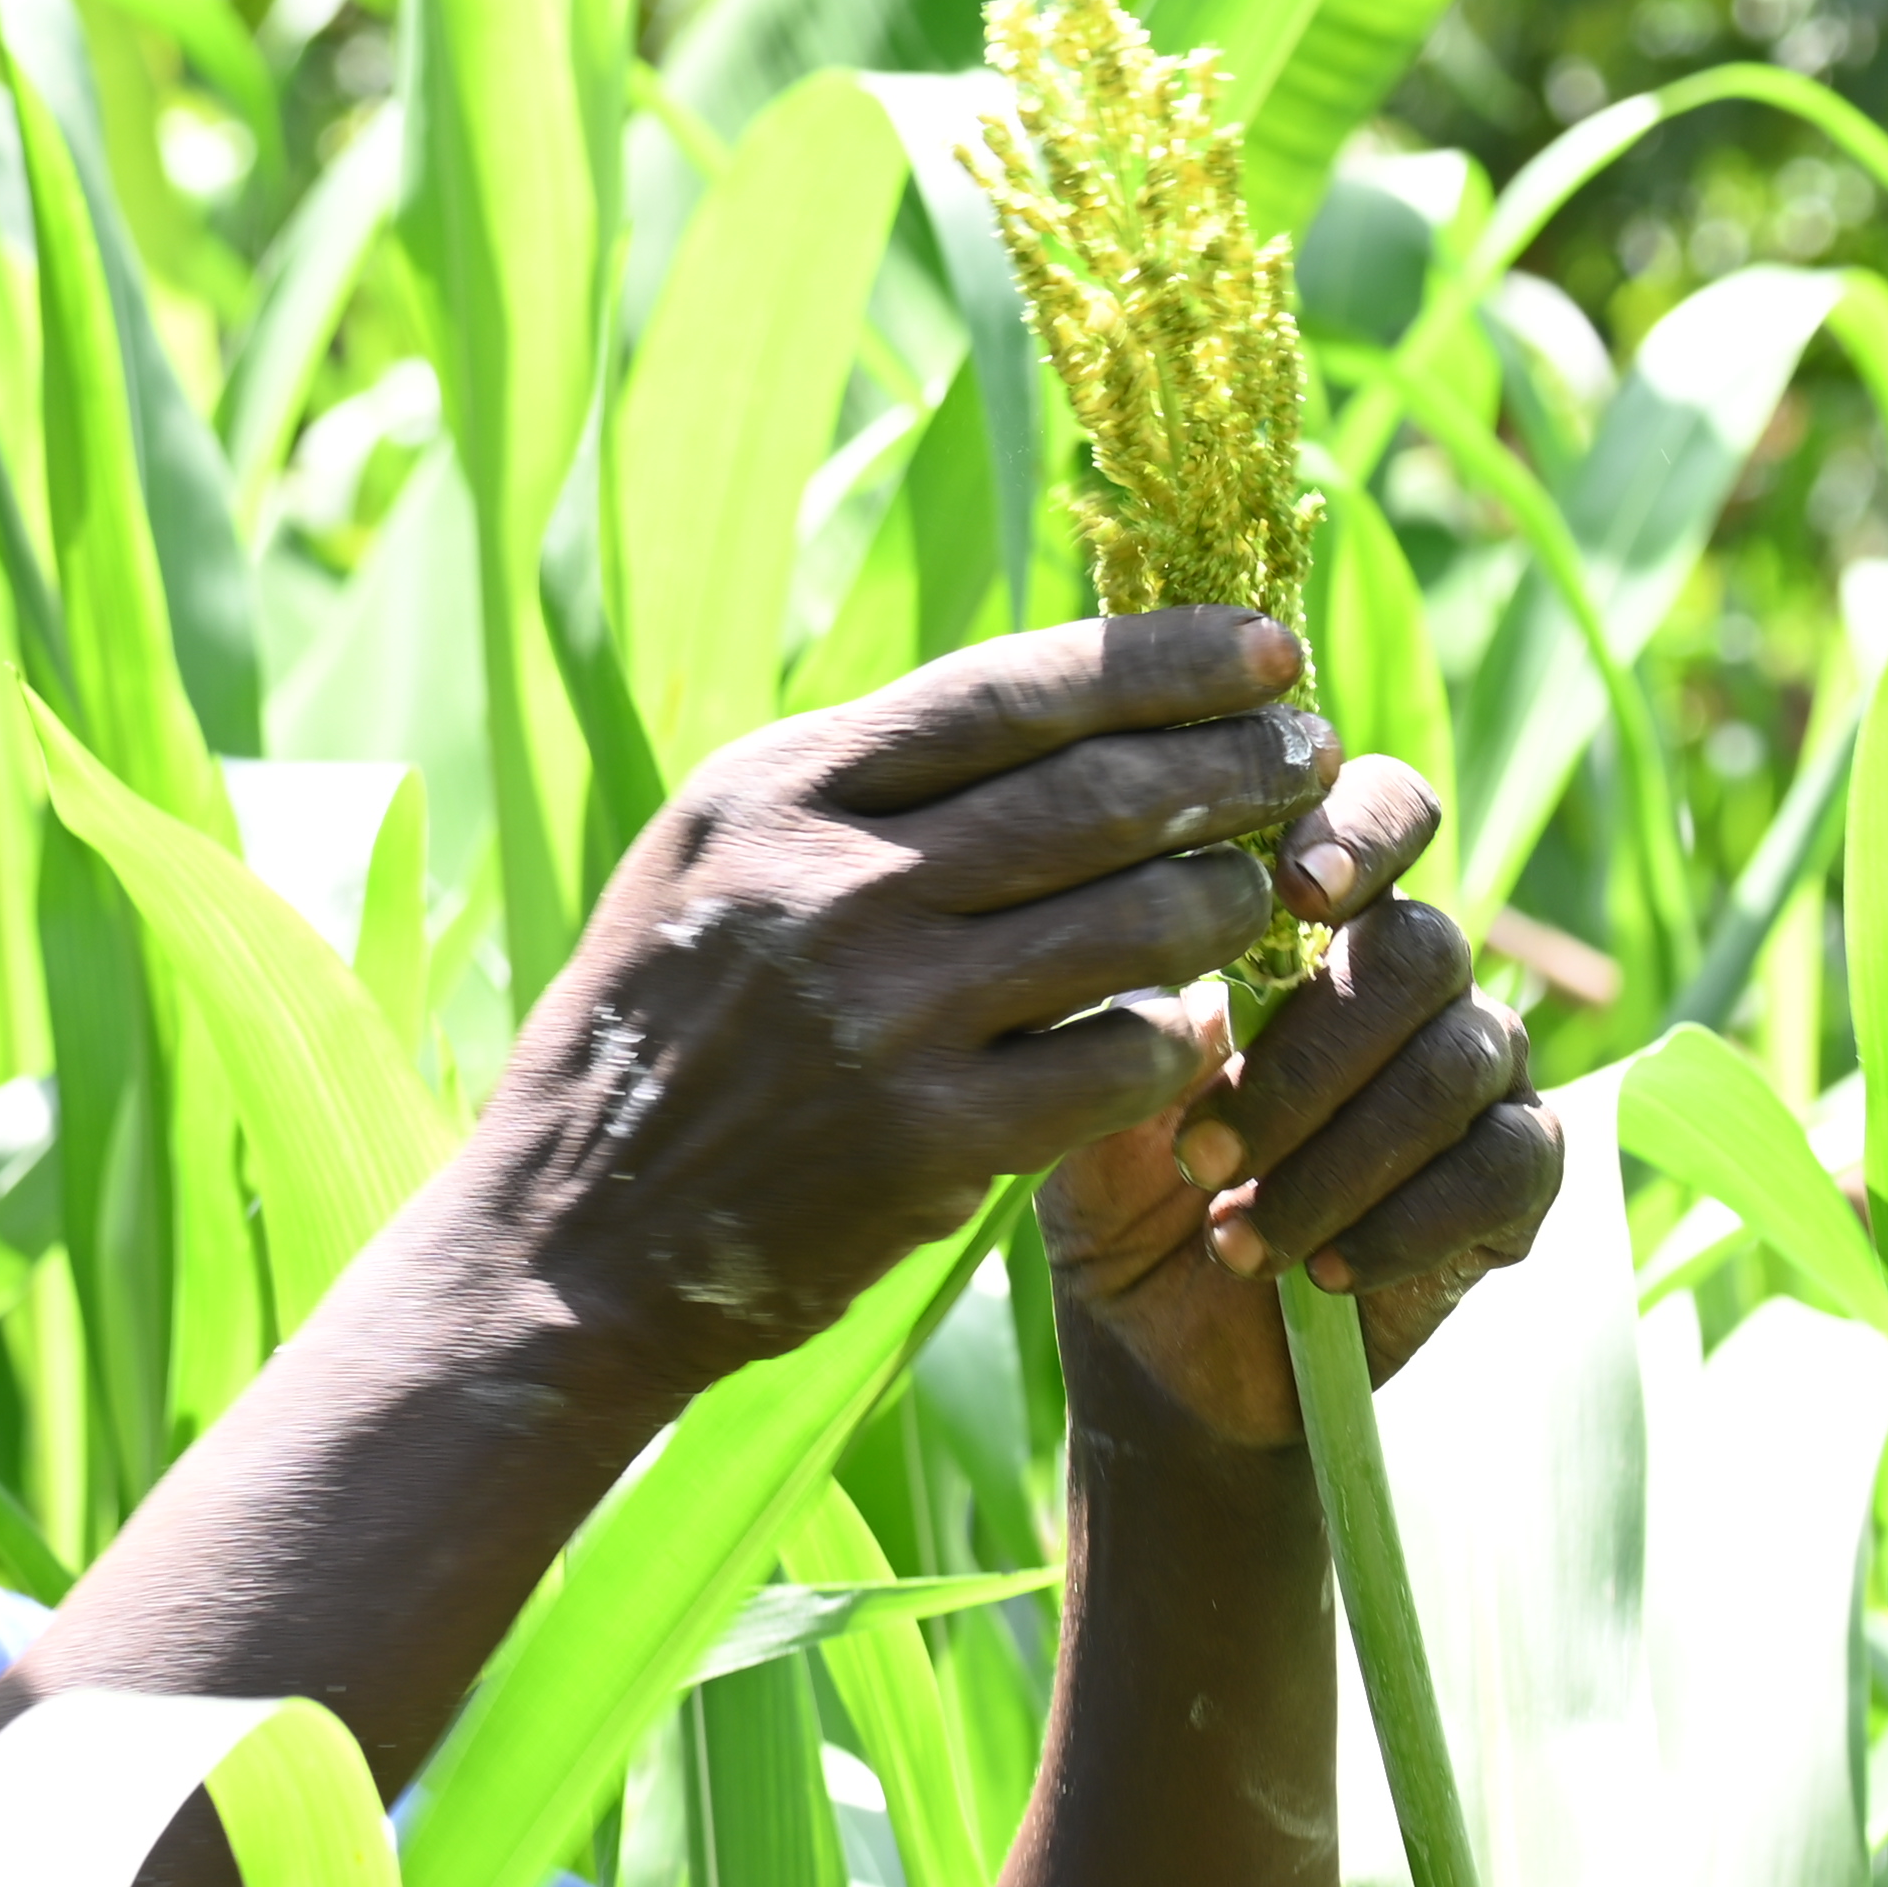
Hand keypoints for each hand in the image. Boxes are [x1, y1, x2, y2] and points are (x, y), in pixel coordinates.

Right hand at [448, 607, 1338, 1402]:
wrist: (573, 1238)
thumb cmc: (668, 1034)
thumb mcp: (717, 861)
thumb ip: (859, 787)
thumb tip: (1061, 703)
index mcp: (776, 791)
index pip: (1011, 689)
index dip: (1164, 661)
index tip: (1271, 649)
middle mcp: (826, 884)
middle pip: (1092, 794)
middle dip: (1233, 769)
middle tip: (1314, 760)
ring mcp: (878, 1015)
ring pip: (1129, 922)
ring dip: (1228, 900)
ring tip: (1265, 890)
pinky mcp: (925, 1142)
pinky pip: (1114, 1063)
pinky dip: (1176, 1038)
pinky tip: (1196, 1027)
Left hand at [1038, 765, 1558, 1450]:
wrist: (1161, 1349)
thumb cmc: (1123, 1192)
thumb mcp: (1092, 1097)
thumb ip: (1127, 1009)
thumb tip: (1169, 947)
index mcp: (1317, 924)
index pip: (1384, 813)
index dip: (1361, 830)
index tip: (1298, 891)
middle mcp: (1414, 980)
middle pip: (1422, 947)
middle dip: (1305, 1060)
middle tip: (1200, 1156)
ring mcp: (1478, 1074)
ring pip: (1458, 1062)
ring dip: (1336, 1160)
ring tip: (1235, 1241)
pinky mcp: (1515, 1181)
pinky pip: (1507, 1164)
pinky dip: (1406, 1223)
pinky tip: (1323, 1273)